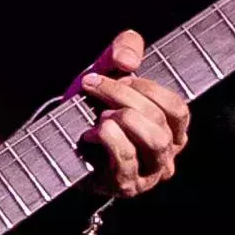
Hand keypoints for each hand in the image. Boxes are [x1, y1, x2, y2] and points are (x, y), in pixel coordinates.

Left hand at [69, 29, 190, 197]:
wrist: (58, 146)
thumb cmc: (91, 110)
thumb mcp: (108, 73)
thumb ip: (124, 49)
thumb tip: (128, 59)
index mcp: (171, 131)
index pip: (176, 107)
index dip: (147, 87)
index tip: (117, 74)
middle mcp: (166, 155)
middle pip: (159, 120)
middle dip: (124, 96)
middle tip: (93, 86)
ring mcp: (148, 174)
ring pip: (153, 140)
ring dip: (122, 118)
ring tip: (98, 115)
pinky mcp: (125, 185)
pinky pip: (126, 158)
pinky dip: (107, 139)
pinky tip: (89, 134)